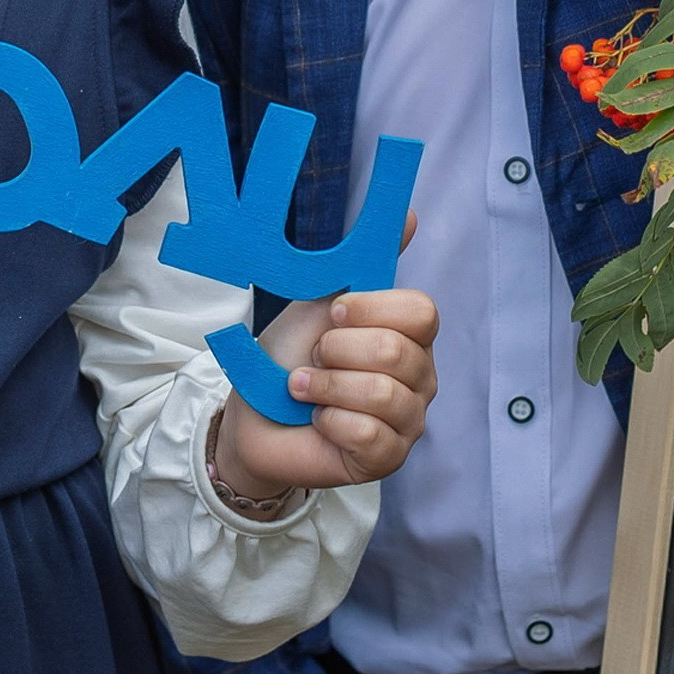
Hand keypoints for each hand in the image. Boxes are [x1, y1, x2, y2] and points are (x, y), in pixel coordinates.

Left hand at [214, 218, 438, 505]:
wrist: (252, 414)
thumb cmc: (288, 355)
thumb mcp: (320, 298)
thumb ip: (367, 260)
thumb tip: (410, 214)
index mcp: (409, 335)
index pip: (421, 312)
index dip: (372, 309)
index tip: (334, 313)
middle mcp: (419, 377)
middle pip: (397, 352)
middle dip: (338, 350)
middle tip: (314, 357)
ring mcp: (408, 421)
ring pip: (383, 394)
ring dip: (327, 386)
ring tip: (303, 387)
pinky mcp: (387, 460)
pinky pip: (370, 435)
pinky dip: (331, 421)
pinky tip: (319, 419)